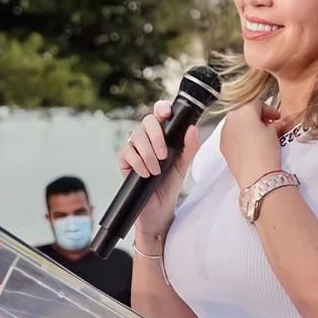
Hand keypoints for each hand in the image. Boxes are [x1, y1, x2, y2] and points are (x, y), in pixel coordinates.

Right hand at [118, 100, 201, 240]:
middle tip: (164, 155)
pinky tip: (145, 174)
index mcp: (162, 135)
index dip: (161, 109)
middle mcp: (147, 139)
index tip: (166, 113)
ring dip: (148, 155)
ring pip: (136, 137)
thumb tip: (192, 128)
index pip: (160, 114)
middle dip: (156, 136)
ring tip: (156, 170)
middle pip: (147, 121)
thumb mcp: (184, 165)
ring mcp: (134, 148)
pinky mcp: (124, 161)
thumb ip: (190, 147)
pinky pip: (127, 153)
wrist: (159, 209)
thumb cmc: (170, 185)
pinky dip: (138, 163)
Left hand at [219, 101, 283, 187]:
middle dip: (256, 118)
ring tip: (258, 136)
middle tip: (268, 126)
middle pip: (245, 113)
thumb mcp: (274, 133)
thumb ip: (274, 124)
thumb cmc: (266, 150)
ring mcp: (224, 132)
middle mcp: (231, 118)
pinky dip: (239, 137)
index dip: (269, 111)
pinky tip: (248, 146)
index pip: (258, 104)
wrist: (256, 174)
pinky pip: (231, 136)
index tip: (276, 118)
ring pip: (236, 124)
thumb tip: (275, 124)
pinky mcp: (222, 145)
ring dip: (246, 127)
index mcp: (245, 110)